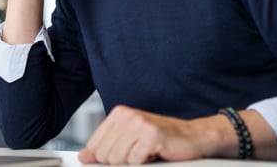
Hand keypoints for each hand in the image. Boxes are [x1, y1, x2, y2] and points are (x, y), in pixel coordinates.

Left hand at [78, 106, 228, 164]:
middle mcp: (127, 115)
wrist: (192, 137)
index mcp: (118, 114)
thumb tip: (84, 156)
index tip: (122, 155)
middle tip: (138, 154)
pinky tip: (155, 153)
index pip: (94, 146)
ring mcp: (139, 124)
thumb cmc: (160, 140)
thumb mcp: (128, 141)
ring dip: (134, 162)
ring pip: (117, 159)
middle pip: (104, 155)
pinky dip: (146, 162)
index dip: (106, 157)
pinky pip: (135, 161)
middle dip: (121, 161)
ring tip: (146, 153)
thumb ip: (105, 147)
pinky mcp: (151, 135)